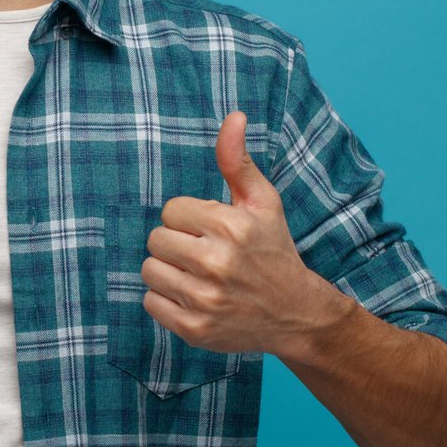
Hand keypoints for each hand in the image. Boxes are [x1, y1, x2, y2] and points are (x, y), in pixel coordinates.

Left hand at [140, 110, 341, 356]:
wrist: (296, 314)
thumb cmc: (273, 250)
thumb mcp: (262, 202)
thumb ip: (238, 161)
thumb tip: (233, 116)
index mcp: (231, 226)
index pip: (170, 210)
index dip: (188, 218)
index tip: (210, 230)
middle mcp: (217, 263)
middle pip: (156, 240)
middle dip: (176, 243)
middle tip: (203, 253)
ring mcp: (205, 300)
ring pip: (149, 270)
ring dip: (167, 271)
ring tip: (197, 275)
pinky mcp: (195, 330)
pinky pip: (150, 302)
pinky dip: (166, 300)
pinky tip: (193, 297)